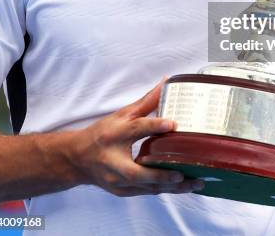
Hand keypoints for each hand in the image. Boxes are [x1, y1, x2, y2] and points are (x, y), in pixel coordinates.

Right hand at [73, 79, 203, 196]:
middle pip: (139, 172)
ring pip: (147, 188)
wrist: (78, 159)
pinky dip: (166, 190)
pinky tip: (184, 187)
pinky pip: (147, 192)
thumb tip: (166, 82)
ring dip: (172, 187)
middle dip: (163, 175)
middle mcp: (114, 161)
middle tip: (185, 172)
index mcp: (114, 135)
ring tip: (196, 182)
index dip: (154, 126)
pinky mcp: (123, 191)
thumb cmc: (102, 134)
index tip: (173, 123)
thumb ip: (146, 102)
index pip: (136, 129)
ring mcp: (117, 180)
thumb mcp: (122, 115)